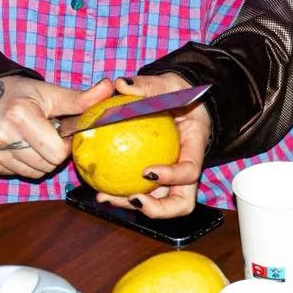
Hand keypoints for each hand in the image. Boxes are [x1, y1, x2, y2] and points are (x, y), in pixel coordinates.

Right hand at [0, 76, 114, 177]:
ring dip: (39, 160)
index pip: (57, 152)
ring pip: (34, 173)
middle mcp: (2, 136)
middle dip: (53, 153)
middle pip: (47, 165)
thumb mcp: (45, 91)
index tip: (61, 131)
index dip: (65, 144)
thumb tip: (110, 88)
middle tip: (46, 134)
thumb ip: (79, 97)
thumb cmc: (14, 93)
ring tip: (31, 138)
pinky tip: (17, 145)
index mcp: (20, 116)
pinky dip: (22, 163)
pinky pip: (17, 173)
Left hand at [95, 74, 210, 218]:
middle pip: (180, 202)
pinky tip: (98, 187)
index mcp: (195, 146)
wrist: (178, 101)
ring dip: (132, 205)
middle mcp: (185, 167)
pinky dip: (120, 192)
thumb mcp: (168, 84)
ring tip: (104, 197)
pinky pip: (140, 190)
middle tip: (132, 198)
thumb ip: (147, 86)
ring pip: (157, 202)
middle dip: (157, 208)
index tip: (147, 172)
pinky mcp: (154, 177)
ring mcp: (170, 177)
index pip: (191, 170)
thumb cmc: (177, 92)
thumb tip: (122, 84)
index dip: (173, 177)